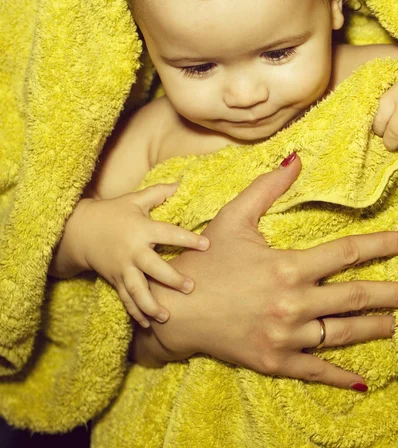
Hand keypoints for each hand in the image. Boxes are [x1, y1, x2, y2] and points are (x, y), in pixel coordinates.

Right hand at [55, 184, 208, 326]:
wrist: (79, 231)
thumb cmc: (113, 212)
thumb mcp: (134, 199)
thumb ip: (158, 193)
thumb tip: (181, 183)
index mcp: (141, 229)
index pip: (168, 233)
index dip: (187, 239)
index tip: (206, 245)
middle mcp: (132, 251)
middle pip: (154, 268)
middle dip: (172, 279)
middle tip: (191, 287)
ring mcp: (122, 268)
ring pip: (137, 290)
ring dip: (151, 305)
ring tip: (166, 316)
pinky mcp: (115, 279)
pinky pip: (126, 299)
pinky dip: (135, 312)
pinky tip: (148, 325)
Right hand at [131, 155, 397, 389]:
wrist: (176, 309)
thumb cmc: (206, 260)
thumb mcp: (234, 217)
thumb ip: (268, 187)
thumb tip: (296, 157)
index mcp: (287, 266)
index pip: (347, 252)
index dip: (382, 244)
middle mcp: (292, 303)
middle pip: (356, 297)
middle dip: (396, 295)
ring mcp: (285, 336)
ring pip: (343, 334)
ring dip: (376, 329)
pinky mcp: (274, 360)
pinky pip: (316, 371)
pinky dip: (341, 377)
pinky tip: (363, 381)